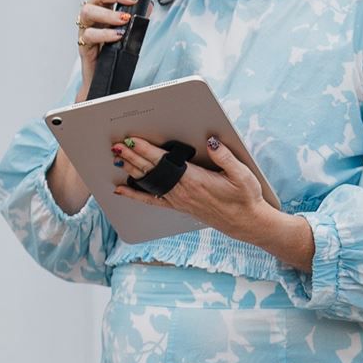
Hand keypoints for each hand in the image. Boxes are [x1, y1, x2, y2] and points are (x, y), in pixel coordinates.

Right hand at [74, 0, 140, 93]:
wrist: (105, 77)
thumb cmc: (115, 52)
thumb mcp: (129, 32)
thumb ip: (137, 17)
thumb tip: (149, 5)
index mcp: (102, 10)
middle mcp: (92, 17)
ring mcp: (86, 30)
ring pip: (87, 12)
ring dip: (108, 13)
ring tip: (124, 19)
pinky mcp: (83, 45)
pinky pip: (90, 35)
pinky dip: (105, 33)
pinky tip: (118, 35)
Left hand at [113, 134, 306, 260]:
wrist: (246, 222)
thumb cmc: (245, 197)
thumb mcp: (242, 174)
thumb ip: (225, 157)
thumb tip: (211, 141)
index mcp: (194, 179)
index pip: (163, 161)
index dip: (145, 150)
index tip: (132, 140)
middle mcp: (181, 190)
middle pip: (151, 170)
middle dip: (132, 156)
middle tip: (116, 146)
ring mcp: (177, 199)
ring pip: (148, 182)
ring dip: (131, 169)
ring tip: (117, 158)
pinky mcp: (178, 206)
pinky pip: (151, 200)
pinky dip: (134, 194)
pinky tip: (121, 190)